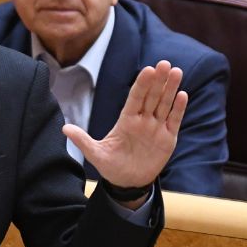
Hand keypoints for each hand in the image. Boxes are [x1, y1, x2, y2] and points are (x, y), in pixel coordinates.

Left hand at [66, 61, 186, 205]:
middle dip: (158, 81)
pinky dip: (178, 108)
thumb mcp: (96, 154)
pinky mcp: (167, 138)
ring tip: (176, 71)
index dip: (142, 84)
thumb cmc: (111, 166)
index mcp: (126, 120)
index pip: (135, 98)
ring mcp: (156, 128)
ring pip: (164, 104)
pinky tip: (182, 94)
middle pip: (152, 96)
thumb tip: (64, 129)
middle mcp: (142, 120)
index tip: (148, 70)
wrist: (127, 183)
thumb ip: (83, 141)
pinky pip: (173, 120)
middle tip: (164, 63)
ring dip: (170, 89)